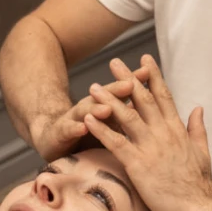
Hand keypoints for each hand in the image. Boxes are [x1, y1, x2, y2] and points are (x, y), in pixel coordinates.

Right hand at [30, 62, 149, 160]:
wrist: (52, 139)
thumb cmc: (90, 132)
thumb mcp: (112, 122)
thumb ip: (131, 111)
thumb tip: (158, 100)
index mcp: (106, 105)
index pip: (121, 92)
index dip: (134, 81)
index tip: (148, 71)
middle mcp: (90, 108)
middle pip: (104, 97)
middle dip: (116, 89)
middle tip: (129, 84)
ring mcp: (73, 119)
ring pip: (86, 111)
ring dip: (96, 109)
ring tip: (106, 108)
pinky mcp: (59, 134)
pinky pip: (68, 131)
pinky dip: (75, 128)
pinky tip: (82, 126)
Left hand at [82, 54, 211, 210]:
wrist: (199, 207)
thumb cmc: (199, 184)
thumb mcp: (202, 151)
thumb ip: (197, 128)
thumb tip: (197, 108)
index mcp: (176, 130)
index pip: (163, 96)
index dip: (153, 76)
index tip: (144, 59)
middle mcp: (163, 133)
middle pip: (143, 100)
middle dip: (128, 79)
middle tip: (114, 62)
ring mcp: (150, 148)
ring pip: (127, 117)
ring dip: (109, 100)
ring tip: (94, 86)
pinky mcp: (138, 165)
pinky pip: (116, 143)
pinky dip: (101, 129)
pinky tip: (88, 119)